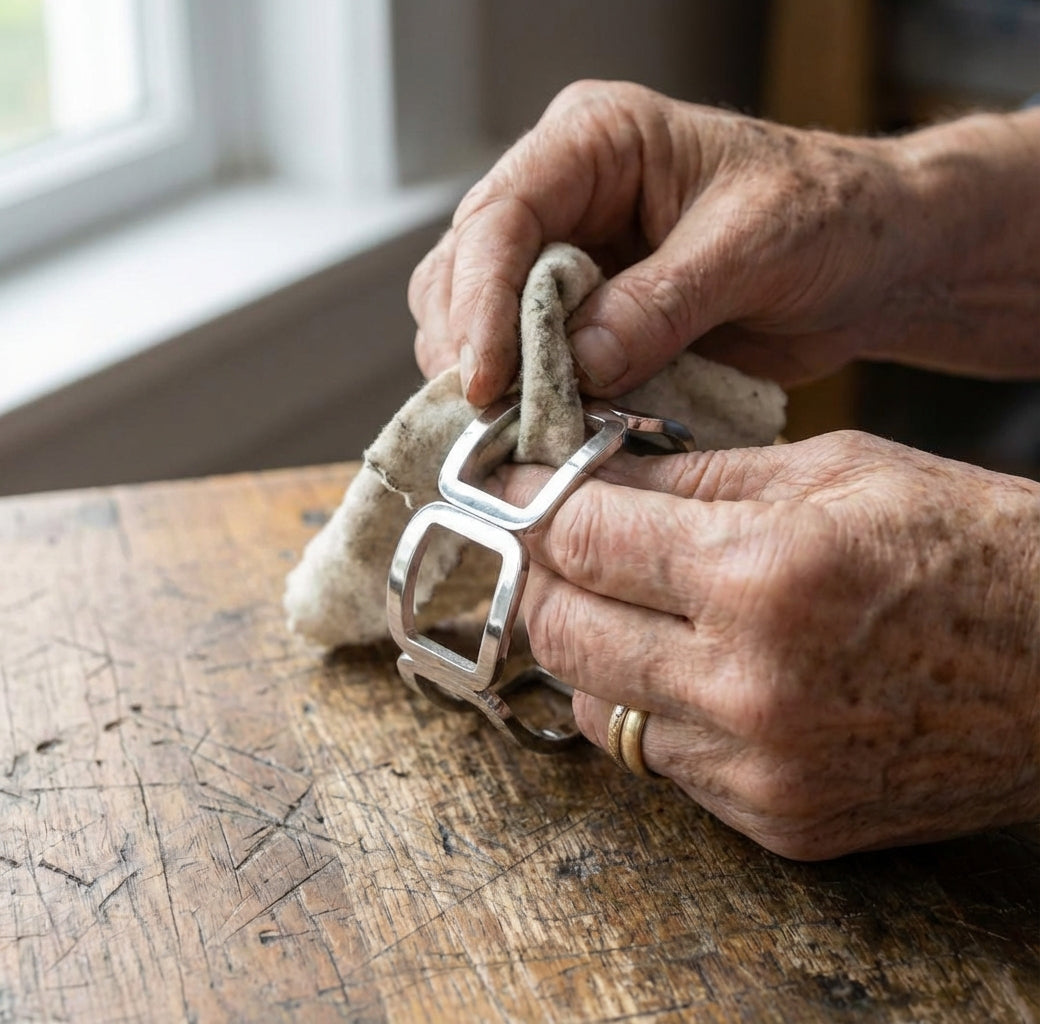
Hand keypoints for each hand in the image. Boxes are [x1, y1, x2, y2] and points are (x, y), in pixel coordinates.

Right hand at [410, 81, 1039, 402]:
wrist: (869, 261)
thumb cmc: (828, 217)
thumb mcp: (753, 246)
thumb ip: (661, 303)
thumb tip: (579, 364)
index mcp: (596, 141)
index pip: (502, 216)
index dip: (481, 301)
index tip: (485, 380)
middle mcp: (564, 196)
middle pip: (464, 271)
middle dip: (472, 350)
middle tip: (494, 422)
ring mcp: (567, 261)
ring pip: (478, 322)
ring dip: (494, 383)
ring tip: (522, 433)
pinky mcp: (582, 320)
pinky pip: (527, 363)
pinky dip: (531, 403)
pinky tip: (549, 432)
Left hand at [493, 433, 1039, 858]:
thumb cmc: (969, 547)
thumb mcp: (835, 471)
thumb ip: (695, 474)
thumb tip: (594, 472)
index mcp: (765, 573)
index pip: (580, 540)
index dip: (533, 503)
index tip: (519, 485)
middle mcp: (750, 685)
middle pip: (563, 631)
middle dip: (542, 576)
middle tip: (556, 542)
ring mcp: (762, 768)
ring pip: (596, 706)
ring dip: (590, 647)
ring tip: (626, 602)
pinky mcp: (779, 820)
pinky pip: (659, 761)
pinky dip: (650, 707)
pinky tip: (687, 665)